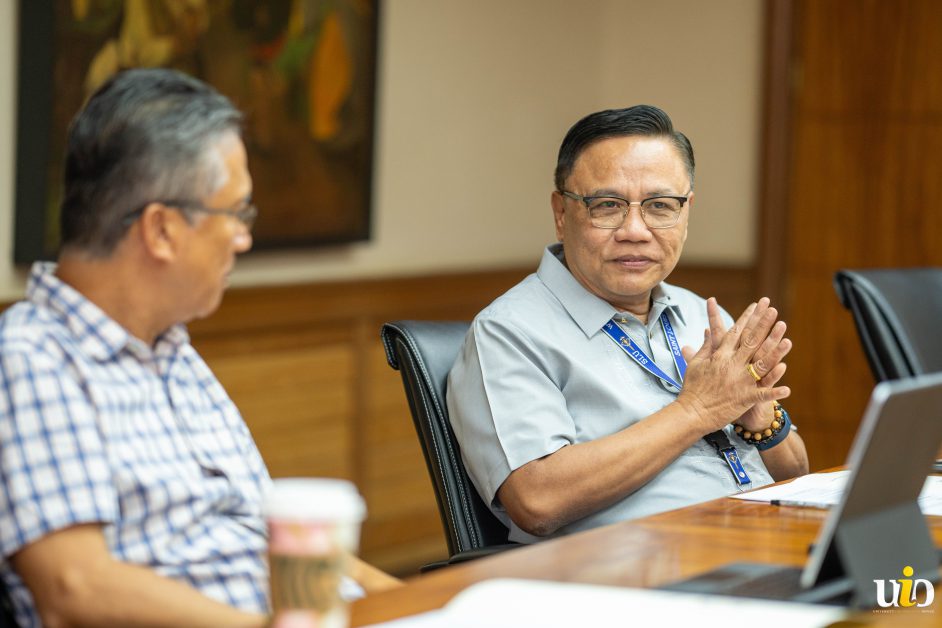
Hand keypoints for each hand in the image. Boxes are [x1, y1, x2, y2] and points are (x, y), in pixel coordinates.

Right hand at [676, 297, 790, 433]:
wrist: (691, 412)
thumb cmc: (691, 388)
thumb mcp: (695, 364)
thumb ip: (705, 347)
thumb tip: (708, 332)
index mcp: (720, 356)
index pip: (736, 332)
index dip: (747, 318)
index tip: (757, 306)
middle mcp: (732, 365)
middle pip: (751, 342)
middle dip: (764, 325)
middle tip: (774, 310)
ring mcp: (739, 381)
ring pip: (761, 364)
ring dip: (776, 353)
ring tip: (788, 340)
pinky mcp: (744, 398)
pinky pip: (762, 395)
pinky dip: (774, 393)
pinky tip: (787, 390)